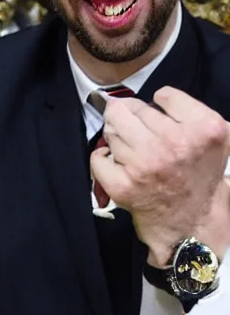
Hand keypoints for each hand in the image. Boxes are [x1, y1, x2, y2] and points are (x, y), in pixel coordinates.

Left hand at [90, 88, 229, 261]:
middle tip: (140, 133)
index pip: (163, 94)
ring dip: (117, 138)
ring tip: (133, 151)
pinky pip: (98, 156)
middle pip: (130, 109)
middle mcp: (174, 144)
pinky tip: (119, 165)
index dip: (158, 103)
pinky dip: (103, 158)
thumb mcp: (217, 139)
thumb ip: (193, 112)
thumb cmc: (200, 175)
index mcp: (203, 129)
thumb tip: (155, 97)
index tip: (159, 115)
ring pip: (111, 130)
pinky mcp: (123, 184)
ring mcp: (145, 164)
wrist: (191, 220)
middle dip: (131, 117)